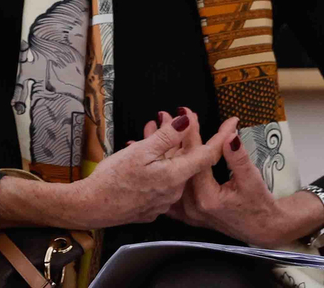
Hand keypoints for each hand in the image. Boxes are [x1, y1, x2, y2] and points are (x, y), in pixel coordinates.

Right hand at [70, 110, 227, 228]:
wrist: (91, 206)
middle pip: (184, 158)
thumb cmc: (113, 180)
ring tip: (147, 129)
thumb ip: (167, 136)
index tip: (232, 122)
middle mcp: (173, 191)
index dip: (221, 136)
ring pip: (169, 167)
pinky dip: (154, 164)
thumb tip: (187, 121)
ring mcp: (162, 200)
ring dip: (162, 148)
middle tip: (164, 117)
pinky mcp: (150, 206)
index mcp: (175, 176)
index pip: (207, 155)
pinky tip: (140, 153)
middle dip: (177, 136)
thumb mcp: (141, 152)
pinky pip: (158, 180)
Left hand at [149, 109, 323, 247]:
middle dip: (172, 138)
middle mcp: (193, 205)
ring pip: (171, 177)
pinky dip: (164, 170)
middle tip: (165, 114)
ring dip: (163, 152)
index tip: (186, 112)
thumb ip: (239, 158)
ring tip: (153, 128)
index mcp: (208, 197)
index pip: (195, 158)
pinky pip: (170, 188)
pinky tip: (155, 155)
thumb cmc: (259, 205)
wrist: (260, 229)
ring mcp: (188, 211)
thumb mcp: (252, 180)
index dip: (191, 133)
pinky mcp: (187, 213)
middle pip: (178, 166)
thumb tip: (230, 136)